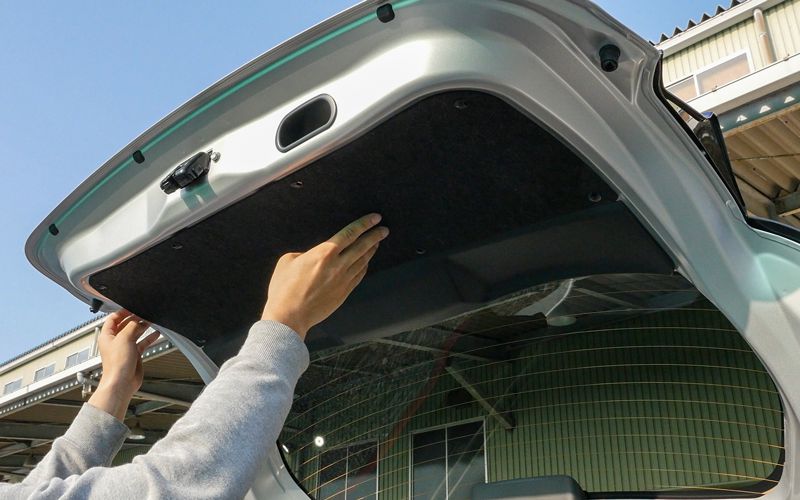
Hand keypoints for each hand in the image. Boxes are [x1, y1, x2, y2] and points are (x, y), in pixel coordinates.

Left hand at [88, 311, 159, 420]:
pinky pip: (142, 342)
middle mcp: (115, 341)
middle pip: (125, 325)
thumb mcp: (124, 338)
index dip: (123, 312)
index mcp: (107, 336)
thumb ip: (132, 326)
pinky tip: (156, 333)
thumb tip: (138, 319)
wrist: (122, 382)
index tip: (133, 307)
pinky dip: (149, 337)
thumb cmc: (117, 364)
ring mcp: (125, 347)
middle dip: (134, 318)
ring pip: (135, 333)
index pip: (113, 318)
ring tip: (151, 320)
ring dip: (143, 327)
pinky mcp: (134, 354)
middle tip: (144, 313)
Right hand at [261, 213, 388, 338]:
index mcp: (324, 253)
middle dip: (375, 235)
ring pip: (363, 261)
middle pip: (362, 246)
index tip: (375, 218)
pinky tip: (366, 262)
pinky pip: (359, 276)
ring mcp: (343, 280)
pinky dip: (364, 266)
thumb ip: (305, 253)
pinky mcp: (344, 293)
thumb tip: (312, 256)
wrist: (289, 315)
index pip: (350, 233)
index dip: (365, 224)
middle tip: (384, 229)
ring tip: (377, 243)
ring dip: (371, 250)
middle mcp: (338, 265)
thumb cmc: (284, 288)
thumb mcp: (288, 260)